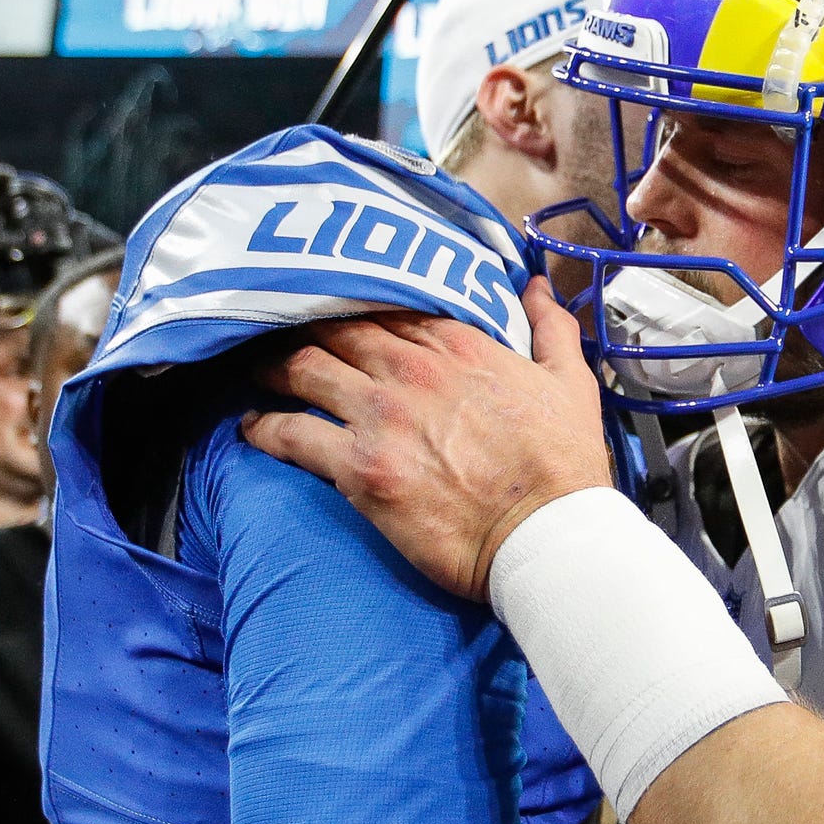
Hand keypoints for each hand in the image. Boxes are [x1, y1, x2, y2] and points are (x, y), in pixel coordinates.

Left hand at [241, 280, 612, 600]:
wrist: (548, 536)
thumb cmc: (564, 467)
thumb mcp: (571, 383)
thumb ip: (551, 328)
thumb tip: (538, 287)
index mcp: (459, 345)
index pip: (390, 304)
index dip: (358, 302)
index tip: (339, 306)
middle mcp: (411, 370)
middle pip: (336, 329)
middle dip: (304, 325)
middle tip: (282, 330)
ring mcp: (381, 417)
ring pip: (304, 369)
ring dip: (273, 367)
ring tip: (259, 371)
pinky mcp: (360, 468)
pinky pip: (290, 435)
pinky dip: (263, 428)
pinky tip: (252, 428)